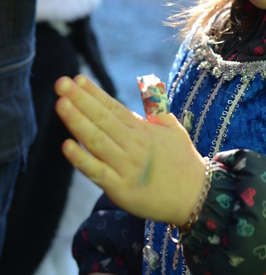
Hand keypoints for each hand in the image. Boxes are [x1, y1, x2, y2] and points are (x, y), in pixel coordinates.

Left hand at [54, 74, 205, 224]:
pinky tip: (66, 145)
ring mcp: (126, 166)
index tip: (77, 78)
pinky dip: (81, 159)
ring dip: (77, 122)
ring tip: (61, 104)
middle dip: (80, 100)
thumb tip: (149, 83)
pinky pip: (97, 172)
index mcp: (143, 130)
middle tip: (61, 83)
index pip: (114, 107)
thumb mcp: (173, 128)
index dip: (94, 93)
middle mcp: (133, 145)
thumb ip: (157, 108)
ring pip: (97, 141)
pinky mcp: (121, 189)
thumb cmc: (182, 160)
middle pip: (102, 119)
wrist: (196, 196)